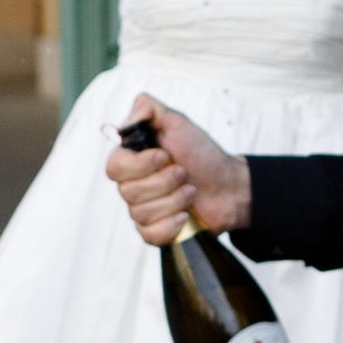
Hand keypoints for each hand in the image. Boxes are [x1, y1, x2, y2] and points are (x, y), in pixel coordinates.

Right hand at [107, 96, 249, 240]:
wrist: (229, 185)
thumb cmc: (203, 154)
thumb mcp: (177, 122)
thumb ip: (148, 108)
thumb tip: (122, 124)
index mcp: (133, 159)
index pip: (114, 167)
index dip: (139, 165)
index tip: (165, 156)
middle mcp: (133, 185)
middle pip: (128, 192)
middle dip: (164, 182)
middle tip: (184, 172)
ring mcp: (142, 209)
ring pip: (140, 213)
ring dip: (174, 200)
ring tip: (191, 190)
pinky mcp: (155, 230)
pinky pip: (149, 234)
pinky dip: (170, 225)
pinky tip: (184, 216)